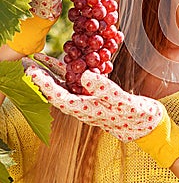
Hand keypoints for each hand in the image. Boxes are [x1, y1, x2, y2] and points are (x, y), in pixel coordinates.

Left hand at [24, 54, 163, 140]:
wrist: (147, 124)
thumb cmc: (135, 114)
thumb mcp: (122, 100)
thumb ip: (104, 89)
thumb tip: (85, 76)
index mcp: (86, 110)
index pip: (59, 97)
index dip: (45, 85)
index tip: (32, 72)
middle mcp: (83, 106)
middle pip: (56, 91)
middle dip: (42, 77)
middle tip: (28, 63)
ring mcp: (88, 101)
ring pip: (65, 85)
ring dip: (53, 72)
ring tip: (40, 59)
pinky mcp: (95, 96)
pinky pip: (78, 82)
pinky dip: (72, 70)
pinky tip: (68, 61)